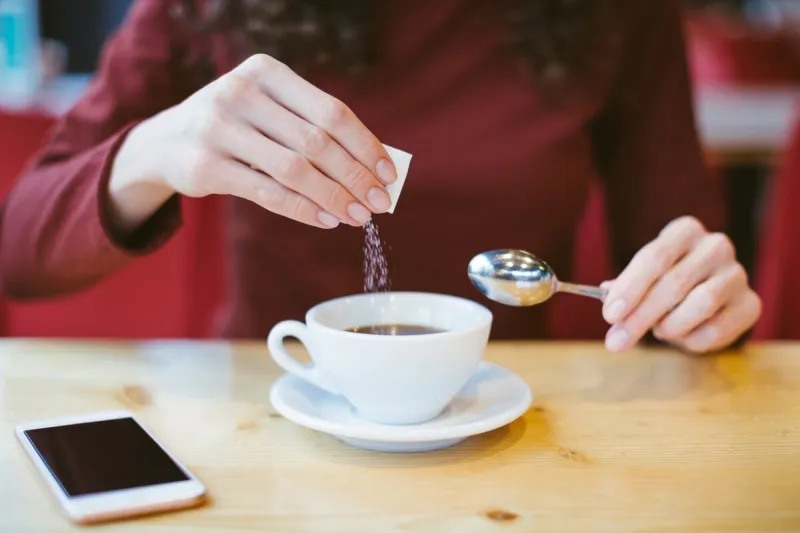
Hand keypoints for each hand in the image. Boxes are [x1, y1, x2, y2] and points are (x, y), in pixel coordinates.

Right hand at [112, 54, 395, 230]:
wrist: (165, 141)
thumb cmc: (237, 126)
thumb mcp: (269, 111)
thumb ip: (313, 129)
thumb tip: (373, 168)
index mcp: (266, 71)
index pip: (332, 111)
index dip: (365, 145)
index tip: (388, 174)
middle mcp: (240, 92)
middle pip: (317, 142)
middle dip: (355, 177)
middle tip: (379, 203)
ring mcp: (218, 128)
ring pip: (294, 170)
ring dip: (334, 198)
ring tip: (357, 216)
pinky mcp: (205, 166)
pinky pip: (268, 194)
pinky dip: (304, 210)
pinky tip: (327, 220)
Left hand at [601, 216, 761, 352]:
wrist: (708, 297)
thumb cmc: (665, 282)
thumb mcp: (642, 279)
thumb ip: (625, 289)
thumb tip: (608, 302)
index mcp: (685, 231)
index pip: (655, 256)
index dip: (630, 288)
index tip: (610, 315)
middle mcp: (716, 246)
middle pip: (675, 283)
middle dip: (640, 316)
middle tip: (616, 341)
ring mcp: (737, 274)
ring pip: (701, 304)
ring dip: (669, 326)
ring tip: (658, 331)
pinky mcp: (750, 304)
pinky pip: (717, 329)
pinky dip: (691, 340)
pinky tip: (682, 337)